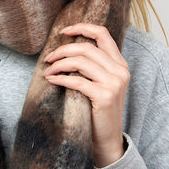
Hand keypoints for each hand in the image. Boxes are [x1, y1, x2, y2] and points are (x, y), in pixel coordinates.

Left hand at [43, 23, 128, 167]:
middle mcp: (120, 71)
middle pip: (87, 47)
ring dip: (59, 64)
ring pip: (81, 62)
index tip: (64, 31)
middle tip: (48, 58)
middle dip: (63, 50)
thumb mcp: (100, 85)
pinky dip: (60, 78)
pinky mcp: (105, 96)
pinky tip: (51, 80)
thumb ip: (92, 66)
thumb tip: (67, 49)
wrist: (107, 140)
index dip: (83, 27)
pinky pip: (77, 81)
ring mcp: (114, 83)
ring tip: (48, 71)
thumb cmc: (98, 112)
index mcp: (120, 64)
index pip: (103, 34)